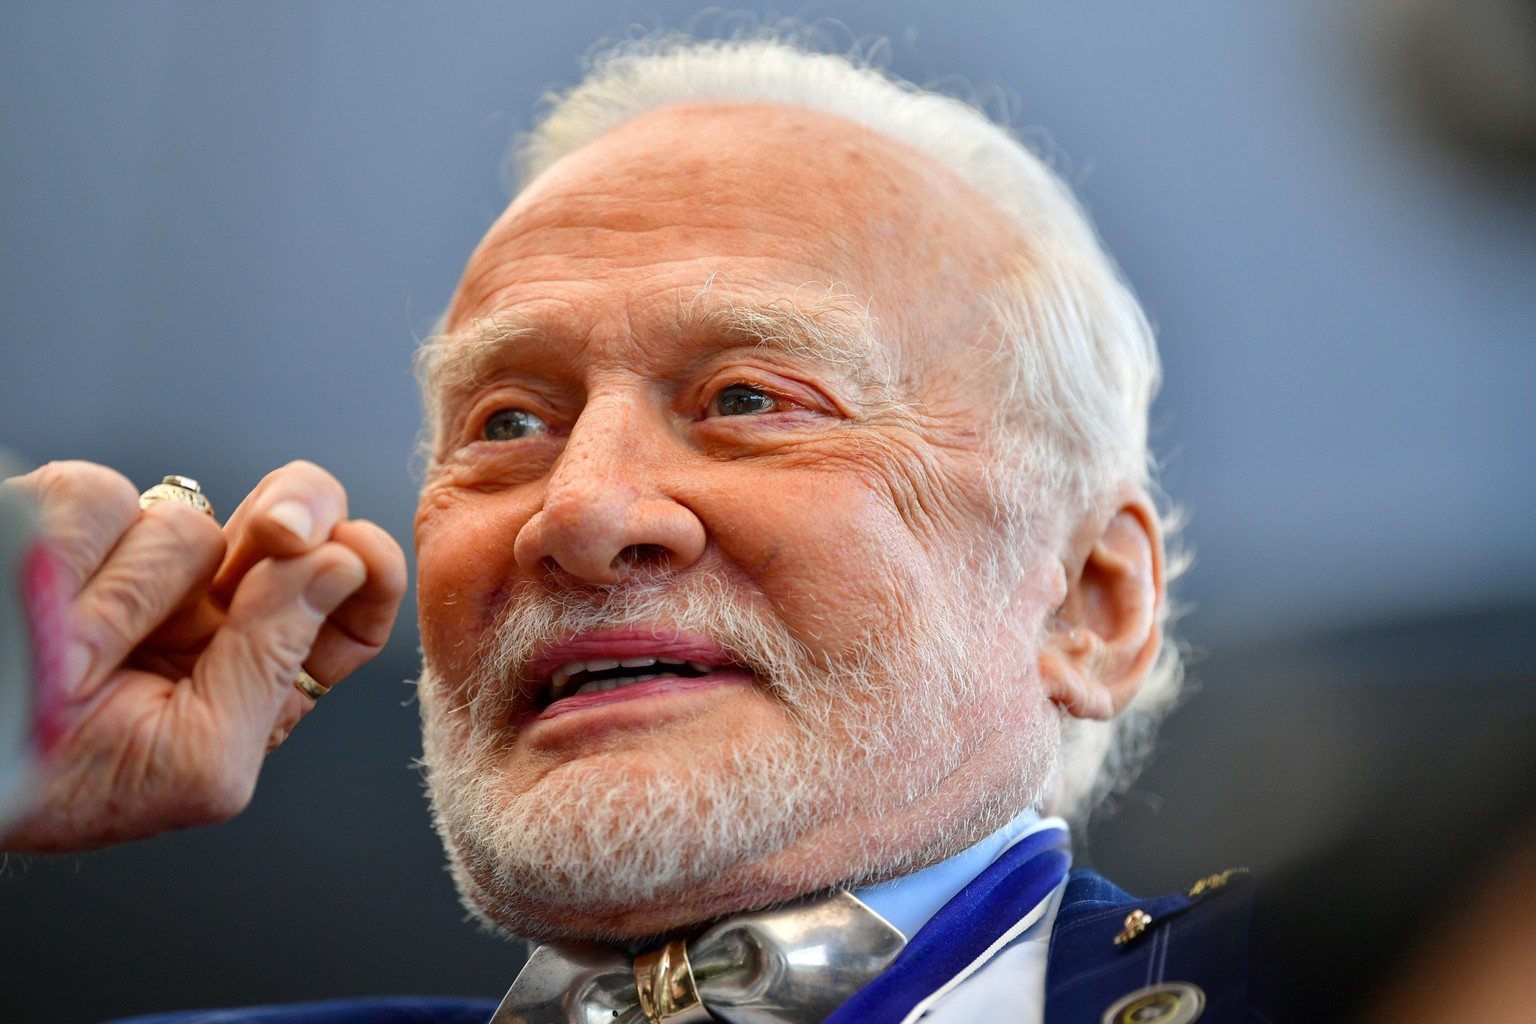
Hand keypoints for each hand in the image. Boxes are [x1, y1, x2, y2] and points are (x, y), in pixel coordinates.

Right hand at [0, 460, 406, 852]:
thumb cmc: (59, 788)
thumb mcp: (198, 758)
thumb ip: (272, 660)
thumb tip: (341, 563)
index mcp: (258, 675)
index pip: (347, 610)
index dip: (368, 570)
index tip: (357, 551)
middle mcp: (210, 612)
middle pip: (297, 525)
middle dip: (300, 514)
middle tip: (278, 533)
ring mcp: (138, 564)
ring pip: (188, 525)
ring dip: (132, 593)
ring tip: (73, 664)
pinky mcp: (64, 521)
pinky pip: (97, 499)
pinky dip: (70, 557)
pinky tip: (41, 607)